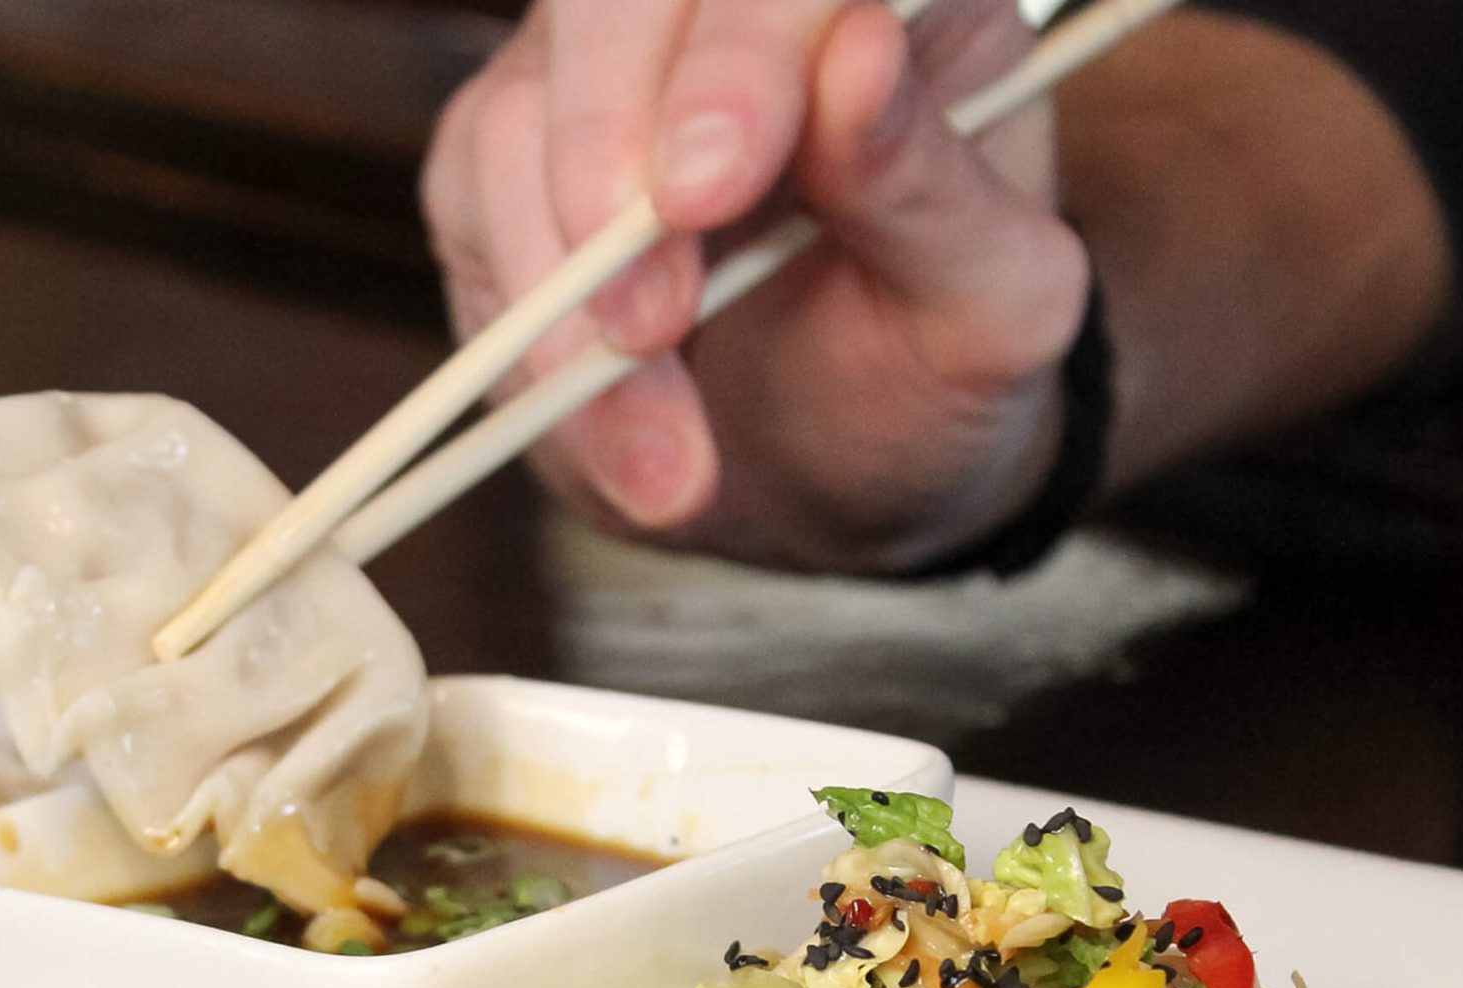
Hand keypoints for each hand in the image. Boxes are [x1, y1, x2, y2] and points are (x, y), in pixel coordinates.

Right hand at [421, 0, 1091, 574]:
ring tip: (665, 461)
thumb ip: (933, 188)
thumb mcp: (989, 309)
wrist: (836, 466)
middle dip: (607, 148)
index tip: (705, 195)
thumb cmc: (930, 364)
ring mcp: (604, 68)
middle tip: (643, 324)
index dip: (737, 55)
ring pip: (518, 113)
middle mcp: (723, 1)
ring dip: (567, 306)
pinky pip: (474, 209)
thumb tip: (859, 53)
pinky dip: (531, 353)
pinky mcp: (512, 153)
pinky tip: (618, 443)